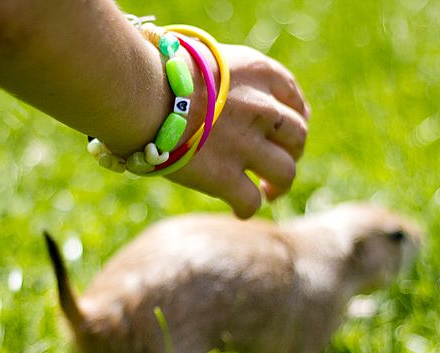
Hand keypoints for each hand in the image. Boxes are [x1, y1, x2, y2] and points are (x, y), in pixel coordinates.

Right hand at [169, 44, 309, 217]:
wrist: (142, 92)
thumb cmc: (158, 70)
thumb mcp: (205, 56)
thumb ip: (225, 76)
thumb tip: (220, 91)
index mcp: (259, 73)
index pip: (293, 98)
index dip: (295, 117)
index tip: (284, 131)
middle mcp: (262, 108)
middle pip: (297, 137)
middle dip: (291, 152)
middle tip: (275, 163)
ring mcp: (246, 145)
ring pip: (285, 172)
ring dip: (279, 185)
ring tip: (268, 192)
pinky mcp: (224, 176)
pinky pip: (250, 201)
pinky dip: (247, 209)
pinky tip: (239, 210)